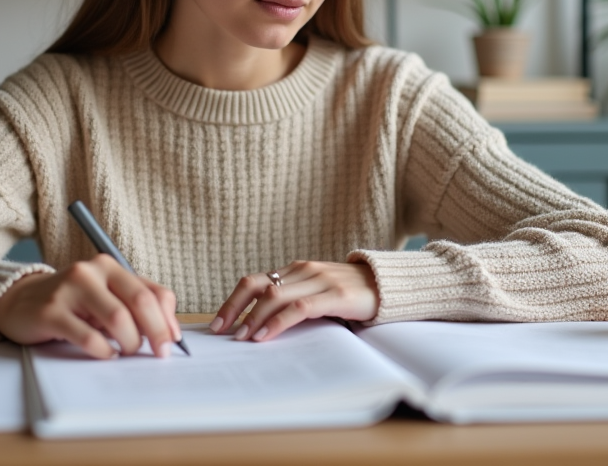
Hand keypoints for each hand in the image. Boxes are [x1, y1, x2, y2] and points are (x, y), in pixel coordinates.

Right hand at [0, 255, 180, 358]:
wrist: (19, 301)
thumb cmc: (71, 303)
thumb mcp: (105, 297)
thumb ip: (134, 306)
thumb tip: (168, 332)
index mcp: (110, 266)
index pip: (152, 292)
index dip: (168, 319)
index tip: (173, 341)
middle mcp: (92, 272)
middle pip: (139, 303)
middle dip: (156, 332)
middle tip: (159, 354)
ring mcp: (70, 289)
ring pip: (117, 319)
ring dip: (129, 343)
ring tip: (125, 352)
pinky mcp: (51, 312)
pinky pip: (88, 336)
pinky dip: (103, 351)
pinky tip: (105, 354)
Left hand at [211, 260, 378, 342]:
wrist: (389, 285)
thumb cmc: (350, 293)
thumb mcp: (317, 292)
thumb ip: (294, 300)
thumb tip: (259, 325)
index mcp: (295, 270)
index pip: (254, 281)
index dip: (232, 301)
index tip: (218, 322)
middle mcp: (303, 271)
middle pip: (257, 286)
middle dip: (234, 309)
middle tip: (220, 331)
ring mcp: (319, 281)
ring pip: (275, 296)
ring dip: (253, 318)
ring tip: (241, 338)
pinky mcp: (335, 296)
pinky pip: (299, 308)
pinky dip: (279, 323)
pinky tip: (267, 336)